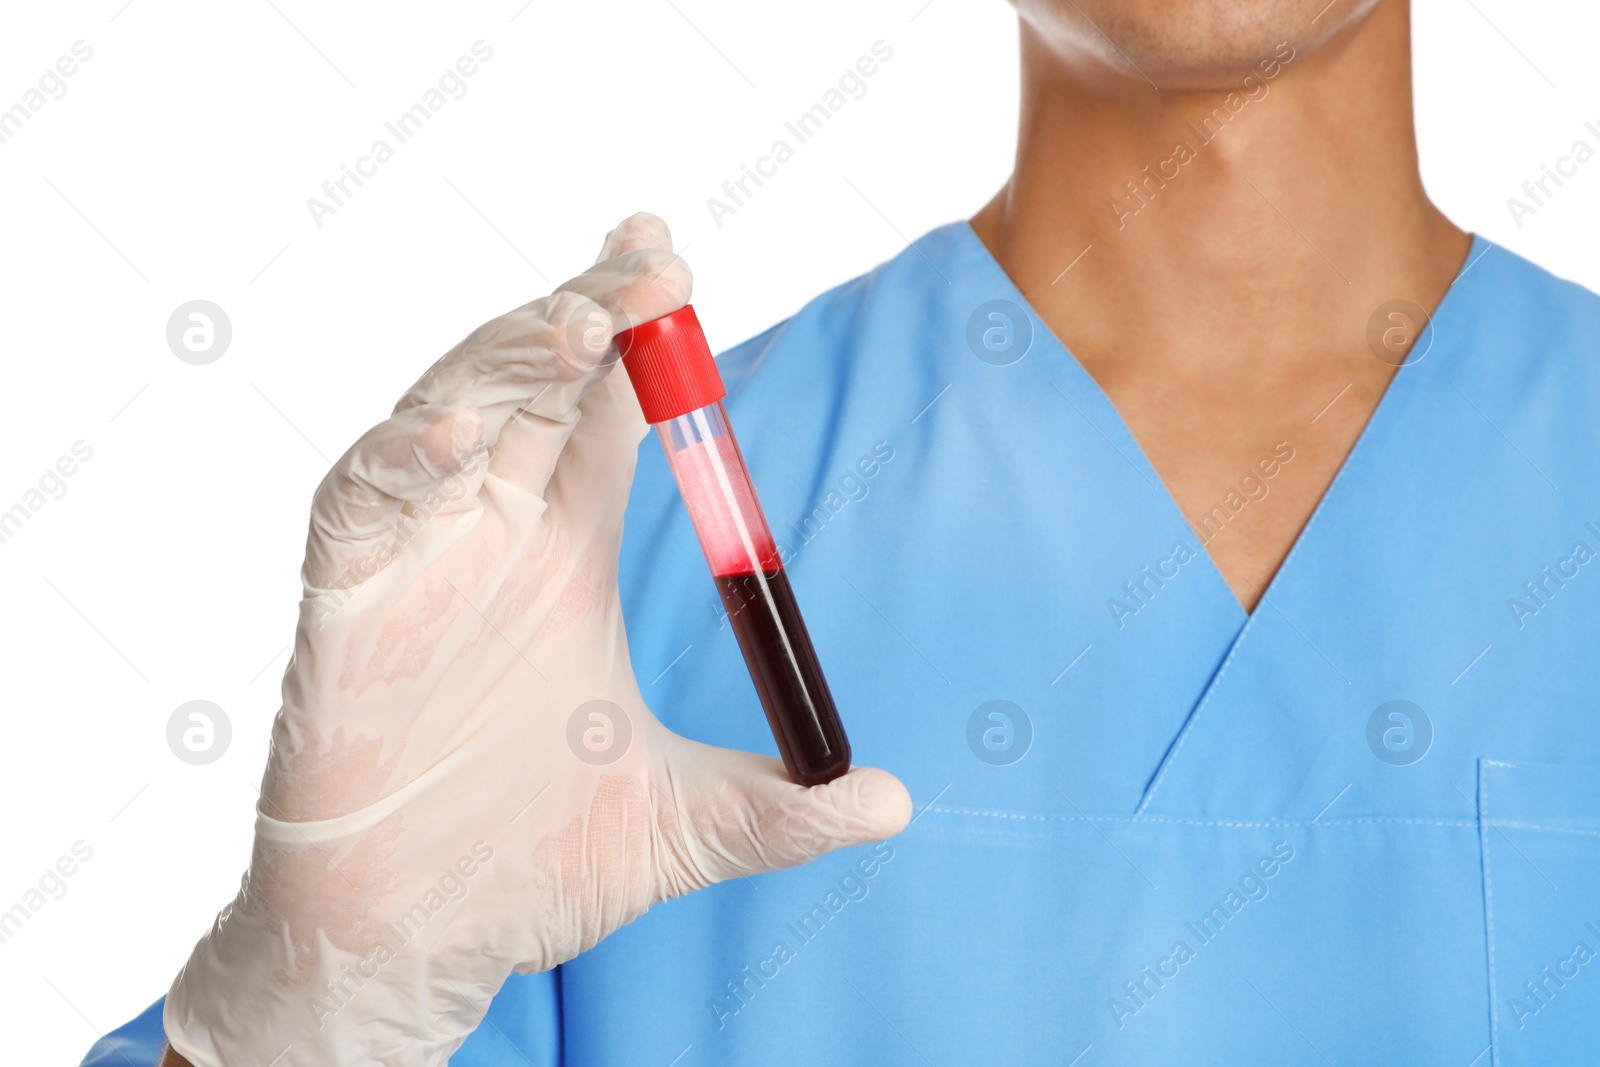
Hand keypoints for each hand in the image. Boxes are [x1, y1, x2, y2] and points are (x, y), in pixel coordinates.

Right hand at [162, 213, 911, 1066]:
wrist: (419, 938)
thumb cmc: (530, 866)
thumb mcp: (679, 827)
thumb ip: (781, 811)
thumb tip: (896, 806)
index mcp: (569, 548)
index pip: (609, 408)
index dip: (646, 341)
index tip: (685, 274)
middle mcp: (494, 529)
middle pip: (536, 379)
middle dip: (587, 310)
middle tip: (653, 260)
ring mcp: (417, 554)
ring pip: (450, 409)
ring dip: (508, 358)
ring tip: (578, 323)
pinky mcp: (342, 595)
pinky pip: (360, 499)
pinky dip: (401, 458)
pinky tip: (458, 436)